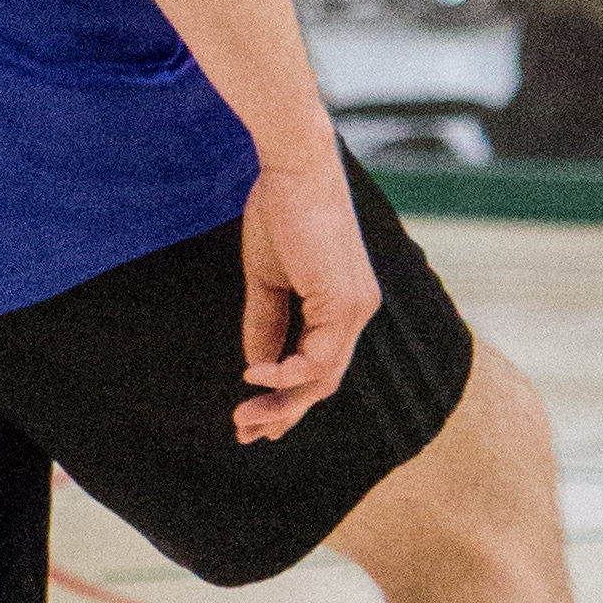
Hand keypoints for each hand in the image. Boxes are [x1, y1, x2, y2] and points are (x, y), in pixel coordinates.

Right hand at [236, 149, 380, 443]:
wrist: (293, 168)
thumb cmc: (280, 210)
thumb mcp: (268, 280)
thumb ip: (265, 324)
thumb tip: (256, 368)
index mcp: (343, 304)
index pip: (320, 366)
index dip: (286, 396)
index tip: (252, 416)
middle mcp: (358, 311)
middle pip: (323, 382)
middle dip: (283, 413)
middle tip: (246, 434)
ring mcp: (356, 308)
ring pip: (322, 378)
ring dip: (281, 403)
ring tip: (244, 418)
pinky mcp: (344, 301)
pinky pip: (318, 359)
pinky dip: (285, 374)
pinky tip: (255, 376)